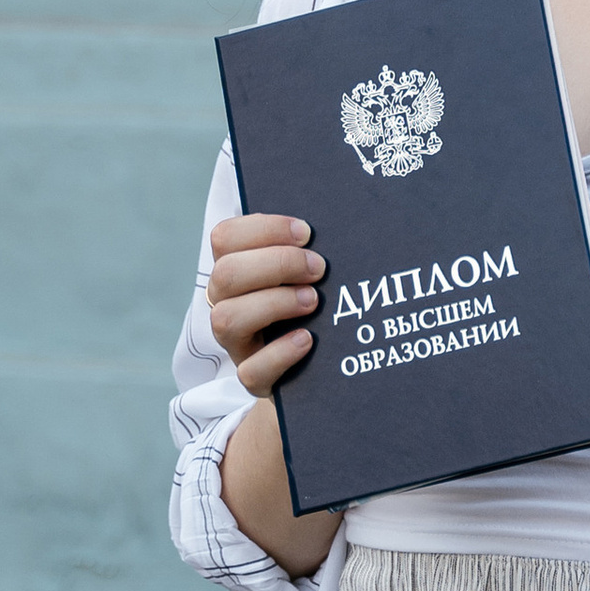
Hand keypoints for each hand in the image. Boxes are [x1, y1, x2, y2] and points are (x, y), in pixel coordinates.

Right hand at [207, 213, 341, 578]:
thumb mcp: (323, 277)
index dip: (262, 228)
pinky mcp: (257, 382)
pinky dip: (281, 353)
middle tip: (320, 267)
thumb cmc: (333, 313)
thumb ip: (322, 251)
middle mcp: (231, 306)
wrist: (330, 380)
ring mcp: (241, 346)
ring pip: (226, 319)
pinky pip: (251, 373)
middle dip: (275, 263)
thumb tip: (366, 208)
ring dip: (274, 302)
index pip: (225, 237)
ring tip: (316, 302)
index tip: (308, 229)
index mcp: (241, 272)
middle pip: (224, 275)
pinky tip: (309, 342)